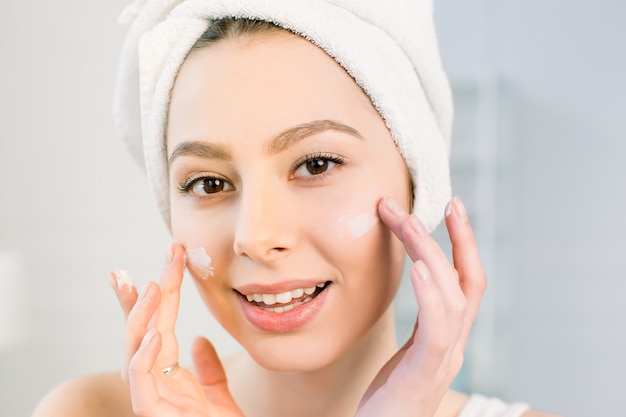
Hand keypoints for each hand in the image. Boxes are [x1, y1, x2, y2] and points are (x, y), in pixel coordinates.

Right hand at [110, 244, 243, 416]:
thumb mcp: (220, 397)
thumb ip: (209, 371)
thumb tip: (200, 340)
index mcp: (169, 378)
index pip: (157, 330)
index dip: (156, 299)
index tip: (159, 266)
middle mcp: (156, 385)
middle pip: (139, 335)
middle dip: (133, 301)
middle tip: (126, 269)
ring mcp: (152, 399)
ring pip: (134, 352)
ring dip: (140, 318)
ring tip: (150, 287)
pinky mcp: (154, 414)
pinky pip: (142, 384)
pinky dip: (144, 357)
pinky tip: (157, 334)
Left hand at [355, 197, 486, 416]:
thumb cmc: (388, 400)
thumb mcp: (406, 354)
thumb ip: (417, 323)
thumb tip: (411, 282)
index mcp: (448, 337)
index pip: (465, 283)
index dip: (464, 245)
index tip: (451, 209)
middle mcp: (453, 345)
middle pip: (469, 282)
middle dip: (460, 239)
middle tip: (447, 202)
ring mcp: (444, 361)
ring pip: (453, 297)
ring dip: (432, 254)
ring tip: (411, 222)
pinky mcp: (424, 374)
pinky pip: (435, 330)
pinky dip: (431, 296)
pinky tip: (416, 269)